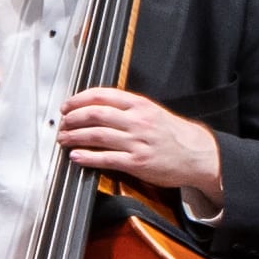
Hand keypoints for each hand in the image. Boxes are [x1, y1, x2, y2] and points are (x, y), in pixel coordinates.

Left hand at [58, 86, 222, 202]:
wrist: (197, 155)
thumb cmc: (172, 134)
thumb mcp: (152, 112)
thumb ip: (126, 108)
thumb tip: (97, 108)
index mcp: (139, 104)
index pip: (102, 95)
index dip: (79, 100)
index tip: (66, 106)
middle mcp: (137, 120)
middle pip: (95, 114)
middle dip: (72, 118)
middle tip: (62, 123)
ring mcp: (137, 142)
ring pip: (97, 135)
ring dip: (75, 137)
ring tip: (63, 139)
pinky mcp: (137, 163)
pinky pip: (106, 159)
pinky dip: (87, 157)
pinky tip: (76, 156)